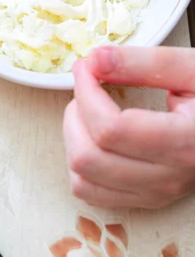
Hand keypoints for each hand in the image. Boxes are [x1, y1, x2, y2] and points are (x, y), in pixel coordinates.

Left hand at [63, 45, 194, 208]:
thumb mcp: (192, 68)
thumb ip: (145, 62)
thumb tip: (96, 58)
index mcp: (185, 142)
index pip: (110, 129)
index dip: (86, 91)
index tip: (86, 66)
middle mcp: (169, 176)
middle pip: (89, 157)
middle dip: (76, 112)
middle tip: (90, 84)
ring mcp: (157, 192)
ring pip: (83, 178)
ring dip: (74, 137)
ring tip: (91, 108)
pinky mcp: (147, 198)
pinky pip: (91, 192)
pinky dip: (81, 162)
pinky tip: (94, 134)